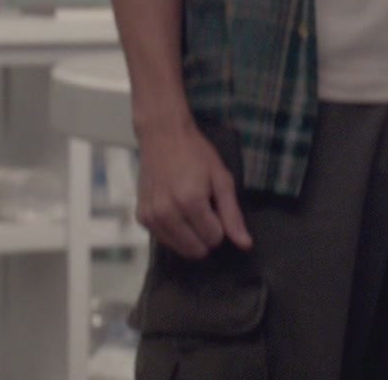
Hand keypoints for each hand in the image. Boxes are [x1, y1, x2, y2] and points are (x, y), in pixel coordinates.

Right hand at [134, 122, 253, 260]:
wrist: (162, 137)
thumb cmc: (196, 154)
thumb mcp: (221, 179)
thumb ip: (232, 214)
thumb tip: (245, 245)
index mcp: (191, 202)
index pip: (214, 238)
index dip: (220, 225)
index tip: (215, 207)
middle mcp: (167, 214)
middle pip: (197, 249)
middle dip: (206, 235)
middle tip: (204, 210)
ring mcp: (151, 218)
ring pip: (180, 249)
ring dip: (190, 236)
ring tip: (189, 209)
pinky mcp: (141, 218)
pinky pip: (164, 240)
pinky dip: (174, 233)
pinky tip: (175, 211)